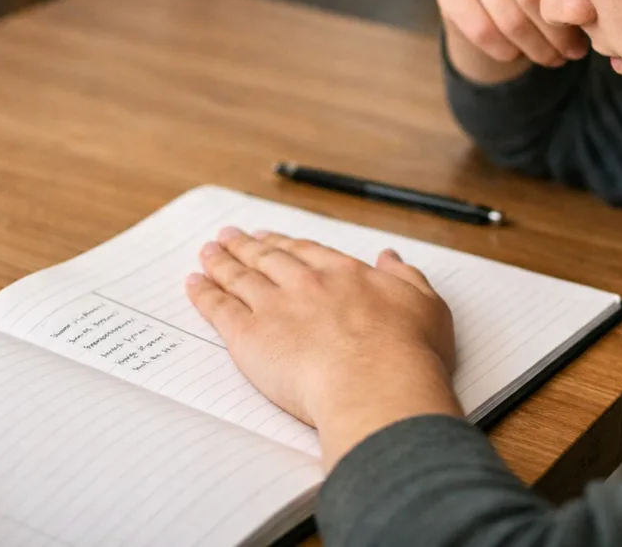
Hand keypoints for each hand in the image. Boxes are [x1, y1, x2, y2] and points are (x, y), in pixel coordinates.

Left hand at [186, 227, 461, 468]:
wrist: (377, 385)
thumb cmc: (408, 353)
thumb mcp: (426, 305)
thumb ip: (407, 277)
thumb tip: (390, 258)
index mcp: (346, 274)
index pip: (306, 252)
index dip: (284, 244)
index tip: (269, 238)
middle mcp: (307, 284)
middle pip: (269, 258)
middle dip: (247, 246)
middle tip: (229, 237)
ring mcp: (276, 307)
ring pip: (240, 277)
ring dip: (221, 262)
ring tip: (207, 252)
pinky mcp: (250, 337)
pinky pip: (220, 309)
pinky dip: (204, 294)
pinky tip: (194, 284)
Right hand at [437, 0, 588, 83]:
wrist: (494, 9)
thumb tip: (583, 13)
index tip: (590, 21)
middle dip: (558, 32)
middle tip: (575, 51)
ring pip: (509, 18)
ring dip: (538, 48)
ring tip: (556, 58)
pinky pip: (483, 30)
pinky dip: (507, 51)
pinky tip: (519, 54)